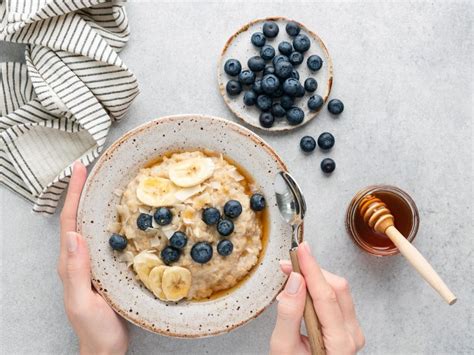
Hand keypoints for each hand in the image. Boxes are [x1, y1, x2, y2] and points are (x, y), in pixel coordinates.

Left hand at [58, 162, 128, 354]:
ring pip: (91, 225)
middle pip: (77, 218)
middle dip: (82, 191)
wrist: (105, 349)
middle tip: (92, 169)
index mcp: (71, 263)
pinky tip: (121, 215)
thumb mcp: (83, 302)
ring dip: (94, 202)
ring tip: (105, 183)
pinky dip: (109, 220)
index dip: (73, 194)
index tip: (80, 170)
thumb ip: (76, 272)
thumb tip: (73, 235)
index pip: (70, 221)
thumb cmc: (96, 330)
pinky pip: (105, 238)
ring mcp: (92, 263)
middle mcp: (79, 259)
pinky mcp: (105, 268)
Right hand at [270, 241, 364, 354]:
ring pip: (339, 290)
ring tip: (292, 277)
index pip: (326, 294)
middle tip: (288, 265)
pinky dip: (319, 288)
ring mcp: (353, 331)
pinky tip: (302, 290)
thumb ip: (289, 314)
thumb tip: (295, 280)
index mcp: (339, 343)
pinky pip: (337, 298)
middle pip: (336, 288)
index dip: (312, 268)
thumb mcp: (283, 348)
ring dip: (315, 277)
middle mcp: (352, 335)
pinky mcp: (348, 327)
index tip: (301, 249)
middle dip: (311, 271)